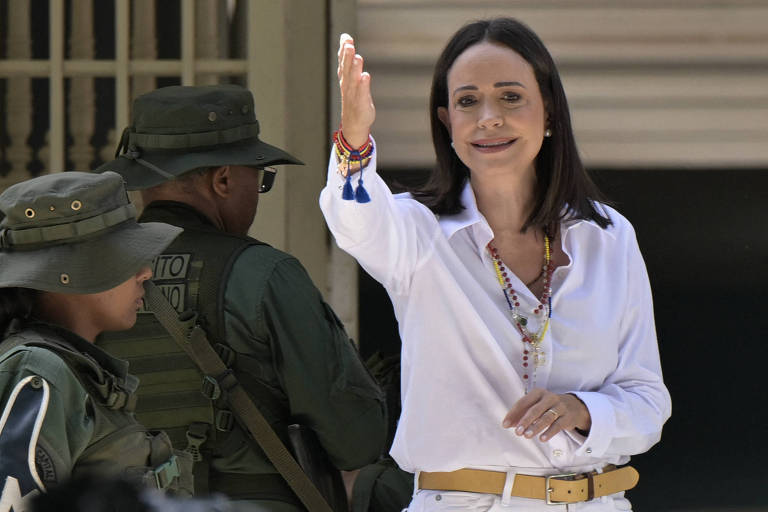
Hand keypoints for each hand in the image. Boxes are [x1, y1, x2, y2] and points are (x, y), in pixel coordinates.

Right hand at [337, 33, 375, 147]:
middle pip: (347, 69)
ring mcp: (354, 94)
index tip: (346, 38)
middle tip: (349, 45)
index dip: (343, 50)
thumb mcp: (349, 77)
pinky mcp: (361, 103)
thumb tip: (346, 41)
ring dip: (355, 69)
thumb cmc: (353, 97)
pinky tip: (365, 76)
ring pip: (353, 80)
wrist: (354, 123)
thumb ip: (348, 60)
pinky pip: (362, 93)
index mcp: (345, 78)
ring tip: (358, 58)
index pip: (343, 62)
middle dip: (347, 57)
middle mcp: (348, 85)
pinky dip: (363, 85)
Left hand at [501, 389, 590, 441]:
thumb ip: (522, 414)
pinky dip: (549, 432)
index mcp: (538, 393)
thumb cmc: (549, 406)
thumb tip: (508, 424)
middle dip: (525, 421)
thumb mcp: (536, 406)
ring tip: (527, 436)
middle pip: (535, 410)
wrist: (574, 406)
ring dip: (535, 427)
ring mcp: (559, 407)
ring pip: (546, 418)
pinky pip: (557, 425)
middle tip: (517, 432)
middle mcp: (549, 398)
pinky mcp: (567, 417)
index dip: (513, 414)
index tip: (505, 424)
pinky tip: (542, 438)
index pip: (523, 402)